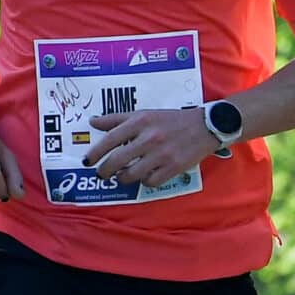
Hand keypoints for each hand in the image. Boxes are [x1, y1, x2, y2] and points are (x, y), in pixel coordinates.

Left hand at [85, 108, 214, 187]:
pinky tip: (146, 176)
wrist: (206, 126)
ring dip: (124, 178)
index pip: (110, 139)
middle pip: (117, 160)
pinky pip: (151, 181)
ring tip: (123, 176)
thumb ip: (118, 119)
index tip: (88, 161)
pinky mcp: (174, 167)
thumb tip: (93, 122)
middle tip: (102, 174)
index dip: (95, 152)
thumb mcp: (145, 114)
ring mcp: (162, 154)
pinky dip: (145, 181)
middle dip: (105, 171)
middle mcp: (149, 138)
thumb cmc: (172, 120)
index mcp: (140, 122)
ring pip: (132, 174)